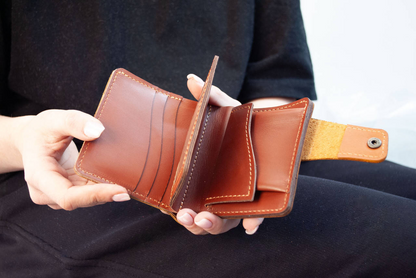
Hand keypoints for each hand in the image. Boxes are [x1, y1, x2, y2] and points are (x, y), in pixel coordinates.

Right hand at [14, 110, 129, 209]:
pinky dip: (106, 188)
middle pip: (82, 201)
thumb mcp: (54, 119)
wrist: (32, 140)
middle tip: (134, 187)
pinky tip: (122, 179)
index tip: (121, 191)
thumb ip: (74, 122)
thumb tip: (98, 131)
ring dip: (109, 192)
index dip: (95, 196)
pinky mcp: (72, 191)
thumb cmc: (41, 130)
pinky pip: (91, 193)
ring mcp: (60, 194)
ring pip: (89, 199)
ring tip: (132, 182)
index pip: (68, 197)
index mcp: (39, 177)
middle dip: (107, 195)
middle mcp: (47, 192)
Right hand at [174, 74, 264, 234]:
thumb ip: (211, 98)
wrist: (275, 127)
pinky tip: (249, 225)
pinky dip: (251, 223)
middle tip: (186, 214)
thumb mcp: (227, 109)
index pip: (183, 198)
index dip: (173, 206)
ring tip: (206, 217)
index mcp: (203, 178)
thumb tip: (192, 79)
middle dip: (190, 220)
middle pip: (198, 216)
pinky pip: (253, 219)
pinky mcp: (258, 202)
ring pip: (220, 223)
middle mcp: (216, 193)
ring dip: (212, 225)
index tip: (166, 206)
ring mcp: (235, 200)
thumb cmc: (243, 124)